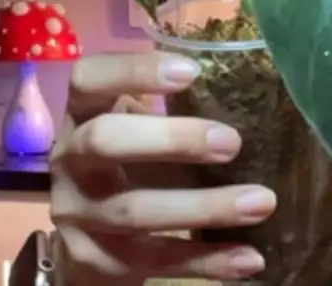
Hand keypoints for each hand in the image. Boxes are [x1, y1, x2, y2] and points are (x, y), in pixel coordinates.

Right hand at [50, 51, 276, 283]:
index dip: (133, 70)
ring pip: (134, 210)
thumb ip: (167, 103)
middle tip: (232, 142)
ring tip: (262, 202)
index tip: (191, 71)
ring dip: (205, 207)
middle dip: (171, 140)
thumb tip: (242, 77)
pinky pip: (154, 261)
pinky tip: (249, 257)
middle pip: (105, 141)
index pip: (89, 78)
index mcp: (81, 111)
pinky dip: (206, 260)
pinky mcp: (96, 260)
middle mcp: (69, 158)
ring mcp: (76, 213)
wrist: (86, 231)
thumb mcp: (132, 122)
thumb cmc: (127, 156)